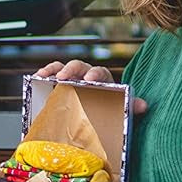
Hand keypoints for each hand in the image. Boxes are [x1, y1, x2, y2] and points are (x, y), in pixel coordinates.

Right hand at [33, 60, 149, 115]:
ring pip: (63, 67)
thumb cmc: (108, 108)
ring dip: (54, 69)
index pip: (99, 72)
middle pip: (79, 66)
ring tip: (46, 75)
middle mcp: (86, 75)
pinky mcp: (60, 83)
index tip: (89, 80)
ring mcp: (72, 78)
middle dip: (71, 70)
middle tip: (64, 77)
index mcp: (102, 80)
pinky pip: (52, 73)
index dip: (94, 74)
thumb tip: (144, 105)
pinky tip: (37, 76)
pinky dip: (45, 72)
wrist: (97, 114)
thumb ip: (130, 106)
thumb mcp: (120, 108)